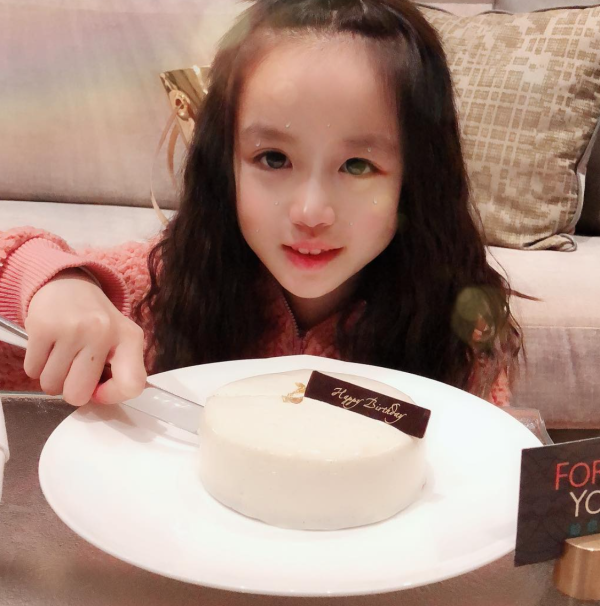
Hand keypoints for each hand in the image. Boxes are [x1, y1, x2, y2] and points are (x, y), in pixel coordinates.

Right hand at [24, 269, 146, 405]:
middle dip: (73, 390)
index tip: (100, 389)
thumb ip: (119, 370)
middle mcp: (102, 331)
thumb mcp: (120, 340)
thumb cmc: (96, 321)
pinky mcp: (42, 327)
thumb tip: (97, 398)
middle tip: (75, 371)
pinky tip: (49, 348)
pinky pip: (33, 371)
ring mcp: (72, 329)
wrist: (69, 285)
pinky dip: (37, 366)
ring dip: (53, 377)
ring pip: (52, 385)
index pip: (132, 385)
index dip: (112, 396)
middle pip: (79, 393)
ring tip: (62, 355)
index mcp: (129, 337)